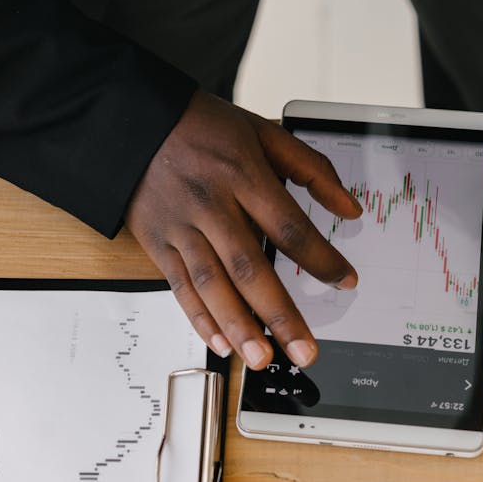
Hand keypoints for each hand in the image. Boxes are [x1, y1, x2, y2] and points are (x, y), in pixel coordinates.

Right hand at [125, 91, 361, 368]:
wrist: (132, 122)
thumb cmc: (203, 127)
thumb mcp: (263, 132)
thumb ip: (311, 169)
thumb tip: (350, 208)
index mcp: (242, 174)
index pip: (289, 226)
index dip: (320, 258)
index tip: (346, 282)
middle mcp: (211, 204)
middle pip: (249, 268)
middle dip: (280, 315)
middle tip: (305, 351)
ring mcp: (181, 227)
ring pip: (211, 285)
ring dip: (238, 326)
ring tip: (263, 359)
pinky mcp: (158, 243)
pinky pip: (179, 286)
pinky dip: (199, 317)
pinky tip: (221, 342)